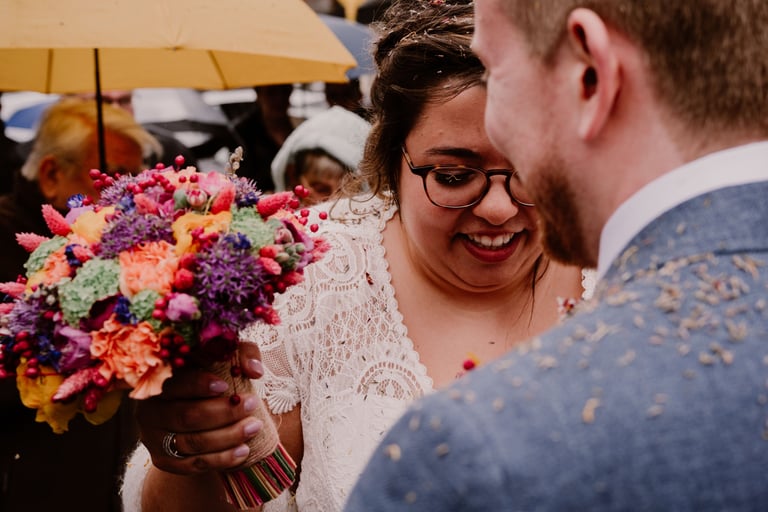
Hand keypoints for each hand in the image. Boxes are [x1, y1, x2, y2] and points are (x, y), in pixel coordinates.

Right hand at [136, 342, 265, 474]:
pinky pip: (194, 464)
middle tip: (252, 404)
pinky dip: (221, 460)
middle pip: (186, 416)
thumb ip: (241, 354)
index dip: (198, 385)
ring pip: (192, 442)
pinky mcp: (163, 461)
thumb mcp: (222, 357)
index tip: (225, 386)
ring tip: (254, 426)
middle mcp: (148, 412)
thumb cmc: (209, 375)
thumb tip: (254, 370)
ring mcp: (153, 439)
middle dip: (223, 412)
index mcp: (156, 382)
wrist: (190, 410)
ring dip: (228, 436)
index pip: (174, 384)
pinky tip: (243, 451)